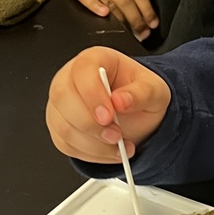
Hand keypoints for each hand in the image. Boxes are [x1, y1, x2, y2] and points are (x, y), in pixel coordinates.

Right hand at [46, 47, 171, 162]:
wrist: (136, 114)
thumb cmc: (140, 94)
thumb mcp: (154, 90)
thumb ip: (141, 93)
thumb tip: (121, 100)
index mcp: (95, 60)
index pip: (82, 70)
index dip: (92, 94)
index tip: (109, 116)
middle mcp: (71, 78)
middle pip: (62, 98)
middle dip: (90, 124)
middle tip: (116, 136)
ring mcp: (62, 104)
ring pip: (63, 126)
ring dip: (94, 144)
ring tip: (120, 145)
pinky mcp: (59, 127)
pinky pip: (66, 144)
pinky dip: (90, 154)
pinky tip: (110, 151)